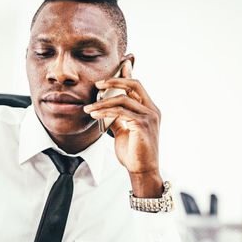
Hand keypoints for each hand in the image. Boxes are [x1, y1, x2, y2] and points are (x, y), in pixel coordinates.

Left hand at [83, 61, 162, 196]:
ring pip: (124, 99)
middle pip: (135, 84)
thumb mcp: (123, 131)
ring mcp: (149, 117)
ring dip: (103, 102)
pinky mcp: (142, 125)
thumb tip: (105, 109)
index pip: (138, 86)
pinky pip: (121, 112)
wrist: (141, 171)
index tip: (112, 70)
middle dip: (115, 81)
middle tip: (98, 84)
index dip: (126, 75)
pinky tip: (94, 114)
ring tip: (88, 108)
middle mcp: (152, 110)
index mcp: (149, 109)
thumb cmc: (133, 152)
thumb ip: (117, 118)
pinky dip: (105, 111)